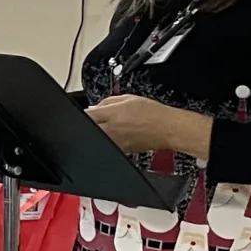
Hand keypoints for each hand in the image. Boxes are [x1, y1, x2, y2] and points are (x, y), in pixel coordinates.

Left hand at [86, 95, 212, 159]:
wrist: (167, 129)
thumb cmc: (153, 113)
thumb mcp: (128, 98)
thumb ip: (107, 102)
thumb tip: (94, 107)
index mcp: (112, 115)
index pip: (86, 115)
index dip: (83, 113)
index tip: (85, 112)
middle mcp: (111, 131)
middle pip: (88, 129)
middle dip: (89, 123)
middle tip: (97, 118)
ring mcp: (115, 143)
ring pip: (96, 138)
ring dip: (98, 132)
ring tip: (110, 125)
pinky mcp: (121, 151)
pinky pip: (107, 145)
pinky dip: (108, 139)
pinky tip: (117, 133)